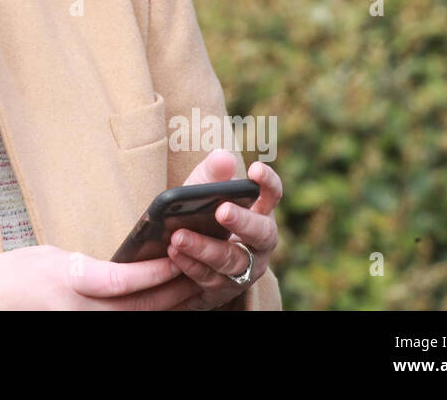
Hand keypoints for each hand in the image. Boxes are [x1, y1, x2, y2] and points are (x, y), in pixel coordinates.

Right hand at [0, 244, 202, 309]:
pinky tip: (163, 303)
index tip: (178, 256)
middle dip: (176, 290)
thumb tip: (123, 267)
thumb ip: (90, 265)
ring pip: (138, 320)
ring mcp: (83, 324)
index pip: (124, 282)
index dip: (156, 272)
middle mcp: (82, 311)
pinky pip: (123, 323)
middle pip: (141, 307)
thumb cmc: (11, 275)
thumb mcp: (52, 256)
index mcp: (71, 284)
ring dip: (169, 305)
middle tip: (203, 270)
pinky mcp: (83, 328)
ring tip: (194, 286)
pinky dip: (145, 313)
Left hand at [165, 150, 281, 310]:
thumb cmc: (201, 212)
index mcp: (260, 211)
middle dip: (242, 222)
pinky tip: (174, 253)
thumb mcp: (202, 190)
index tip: (255, 169)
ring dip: (205, 248)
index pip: (272, 195)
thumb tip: (223, 158)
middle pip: (261, 233)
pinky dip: (191, 266)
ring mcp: (246, 268)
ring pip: (233, 261)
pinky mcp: (226, 288)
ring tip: (179, 237)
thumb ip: (212, 174)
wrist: (187, 251)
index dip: (268, 183)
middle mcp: (260, 242)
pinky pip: (210, 280)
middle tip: (222, 210)